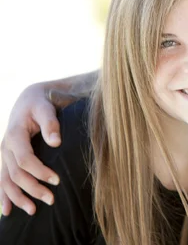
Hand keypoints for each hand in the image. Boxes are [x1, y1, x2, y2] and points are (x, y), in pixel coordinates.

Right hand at [0, 84, 77, 214]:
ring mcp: (4, 155)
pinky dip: (4, 196)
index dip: (39, 172)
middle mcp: (5, 147)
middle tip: (51, 199)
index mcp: (14, 135)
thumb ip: (51, 123)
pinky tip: (7, 211)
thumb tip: (56, 142)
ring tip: (33, 211)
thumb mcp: (45, 108)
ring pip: (6, 181)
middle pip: (16, 174)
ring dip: (18, 198)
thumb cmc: (40, 104)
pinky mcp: (6, 160)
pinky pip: (2, 180)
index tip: (57, 180)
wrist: (29, 100)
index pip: (25, 160)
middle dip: (32, 189)